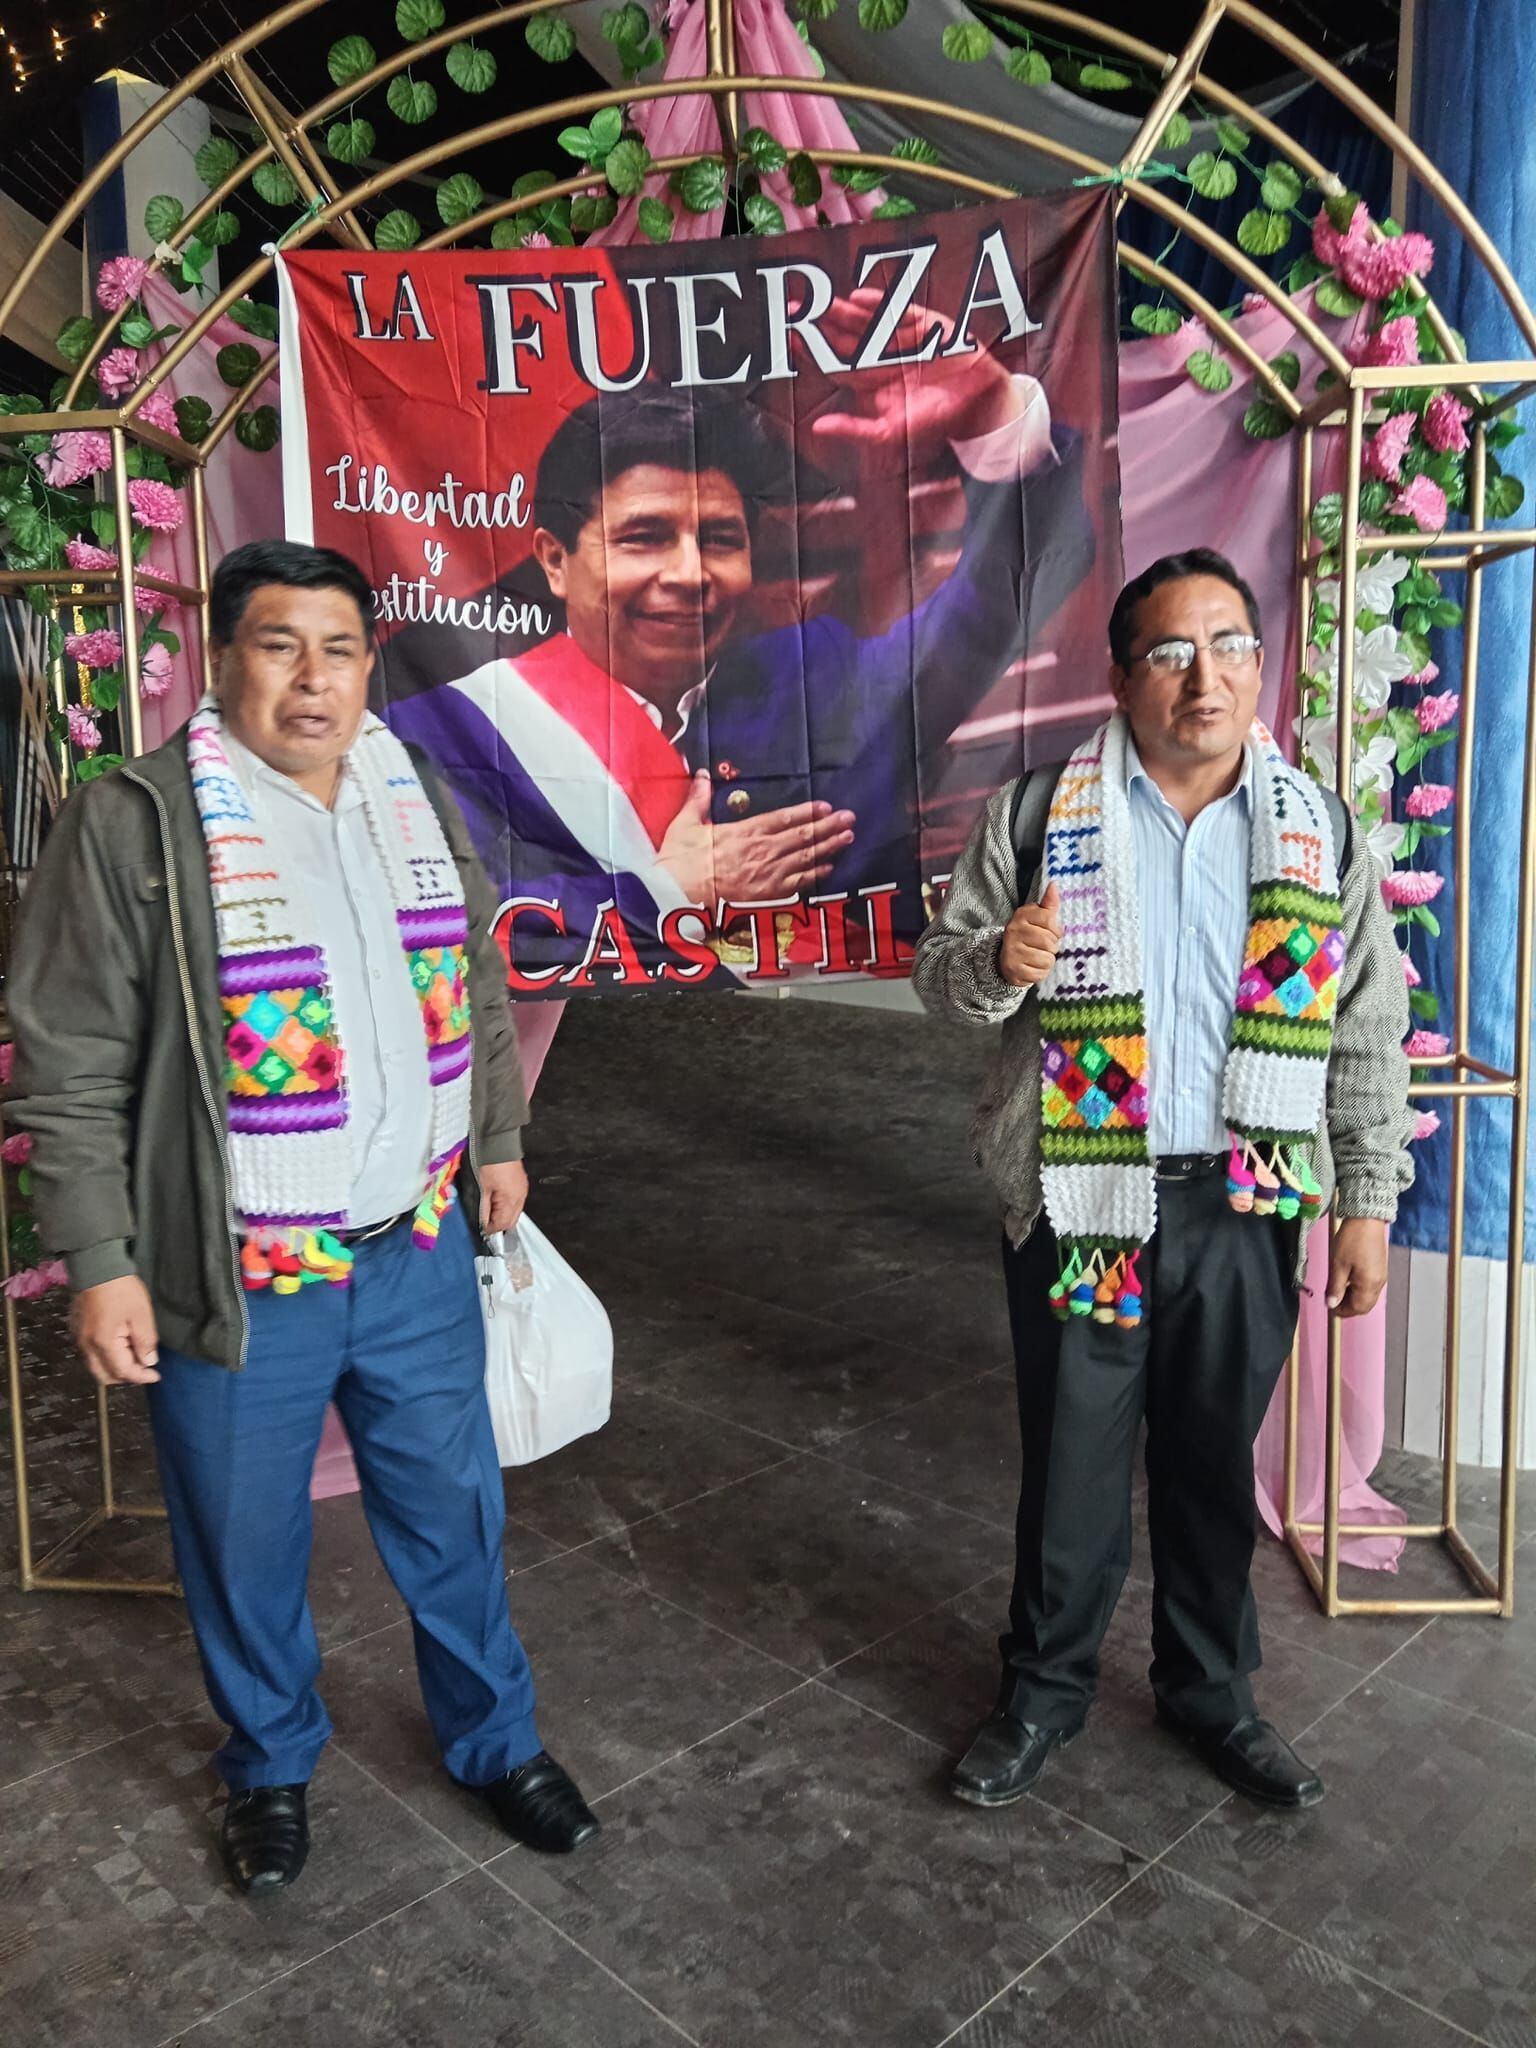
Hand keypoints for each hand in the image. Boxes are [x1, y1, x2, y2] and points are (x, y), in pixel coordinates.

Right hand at [72, 1276, 159, 1385]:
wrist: (97, 1266)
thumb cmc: (120, 1288)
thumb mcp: (141, 1315)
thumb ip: (145, 1341)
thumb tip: (148, 1361)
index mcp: (103, 1343)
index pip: (122, 1371)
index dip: (140, 1376)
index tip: (156, 1375)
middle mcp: (87, 1345)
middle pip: (104, 1375)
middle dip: (126, 1377)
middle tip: (145, 1369)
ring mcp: (80, 1338)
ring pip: (96, 1366)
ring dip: (115, 1368)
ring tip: (136, 1357)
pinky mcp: (78, 1329)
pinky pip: (91, 1353)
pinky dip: (106, 1357)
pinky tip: (121, 1347)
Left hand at [479, 1159, 528, 1235]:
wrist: (498, 1142)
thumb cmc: (489, 1162)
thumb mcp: (481, 1189)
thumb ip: (482, 1210)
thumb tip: (482, 1224)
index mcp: (511, 1200)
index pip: (502, 1225)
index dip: (489, 1229)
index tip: (480, 1228)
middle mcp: (520, 1196)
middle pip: (511, 1222)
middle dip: (497, 1224)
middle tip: (484, 1221)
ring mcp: (522, 1189)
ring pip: (513, 1212)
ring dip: (501, 1214)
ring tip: (488, 1208)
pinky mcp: (520, 1183)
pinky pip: (515, 1201)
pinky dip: (505, 1205)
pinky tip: (496, 1199)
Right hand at [658, 771, 855, 903]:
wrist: (676, 897)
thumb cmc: (678, 862)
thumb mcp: (685, 824)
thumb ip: (698, 798)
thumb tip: (703, 775)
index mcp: (744, 832)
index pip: (783, 818)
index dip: (807, 812)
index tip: (826, 806)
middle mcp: (761, 851)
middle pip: (802, 837)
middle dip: (828, 827)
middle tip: (849, 819)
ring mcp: (767, 875)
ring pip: (805, 859)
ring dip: (828, 847)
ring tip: (847, 838)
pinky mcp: (766, 897)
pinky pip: (798, 884)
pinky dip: (815, 875)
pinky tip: (829, 867)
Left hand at [795, 287, 1032, 471]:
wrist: (978, 403)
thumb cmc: (934, 420)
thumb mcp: (891, 432)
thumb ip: (854, 430)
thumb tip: (817, 427)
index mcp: (870, 381)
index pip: (834, 363)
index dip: (812, 350)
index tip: (790, 336)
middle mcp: (881, 356)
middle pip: (844, 337)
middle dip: (820, 323)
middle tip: (794, 309)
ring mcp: (900, 337)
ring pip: (865, 321)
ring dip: (842, 311)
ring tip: (821, 301)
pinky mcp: (924, 322)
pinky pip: (897, 309)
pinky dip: (879, 304)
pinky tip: (859, 299)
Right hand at [998, 882, 1061, 987]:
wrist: (1006, 958)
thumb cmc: (1028, 935)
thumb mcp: (1037, 917)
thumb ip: (1048, 903)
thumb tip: (1054, 884)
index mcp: (1021, 915)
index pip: (1049, 919)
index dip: (1055, 929)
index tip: (1050, 931)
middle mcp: (1013, 931)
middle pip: (1050, 942)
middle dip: (1051, 947)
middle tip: (1042, 947)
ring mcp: (1012, 950)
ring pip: (1047, 959)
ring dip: (1047, 961)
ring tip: (1038, 956)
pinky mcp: (1013, 969)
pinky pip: (1040, 973)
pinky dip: (1040, 973)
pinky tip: (1033, 967)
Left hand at [1327, 1216, 1388, 1317]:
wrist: (1367, 1219)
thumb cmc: (1352, 1239)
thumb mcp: (1338, 1264)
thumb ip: (1335, 1287)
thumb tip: (1331, 1304)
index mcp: (1369, 1284)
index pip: (1357, 1308)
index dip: (1342, 1311)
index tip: (1329, 1307)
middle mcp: (1379, 1283)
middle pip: (1365, 1305)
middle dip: (1349, 1306)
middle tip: (1332, 1300)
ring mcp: (1381, 1275)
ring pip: (1368, 1296)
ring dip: (1353, 1298)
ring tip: (1337, 1288)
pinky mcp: (1380, 1268)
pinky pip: (1370, 1286)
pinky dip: (1359, 1289)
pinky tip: (1348, 1280)